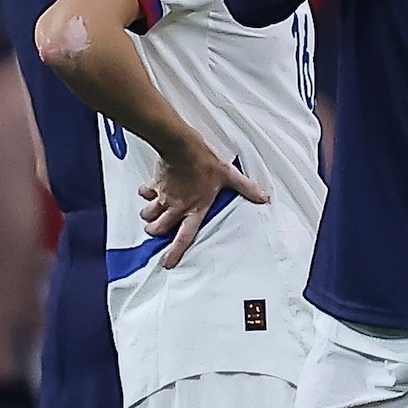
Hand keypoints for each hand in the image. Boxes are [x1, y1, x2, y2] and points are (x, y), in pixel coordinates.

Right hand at [139, 139, 269, 267]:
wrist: (181, 145)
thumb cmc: (203, 160)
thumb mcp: (229, 175)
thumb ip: (246, 188)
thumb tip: (263, 197)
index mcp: (195, 208)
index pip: (184, 236)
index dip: (175, 251)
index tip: (167, 261)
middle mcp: (177, 206)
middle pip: (159, 229)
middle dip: (157, 233)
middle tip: (161, 231)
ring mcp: (164, 197)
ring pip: (148, 216)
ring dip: (150, 218)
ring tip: (155, 215)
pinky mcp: (155, 185)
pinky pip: (144, 195)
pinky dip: (146, 196)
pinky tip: (151, 194)